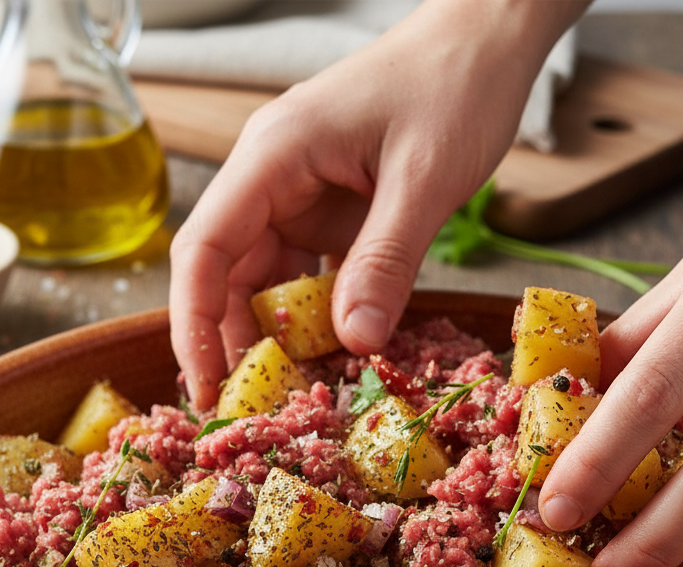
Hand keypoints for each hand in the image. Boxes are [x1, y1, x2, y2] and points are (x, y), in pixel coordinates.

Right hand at [169, 0, 589, 409]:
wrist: (486, 40)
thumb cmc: (454, 85)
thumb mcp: (424, 179)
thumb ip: (386, 261)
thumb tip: (355, 344)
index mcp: (273, 157)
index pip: (203, 248)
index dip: (195, 323)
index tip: (207, 384)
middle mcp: (273, 181)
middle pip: (226, 274)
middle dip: (233, 344)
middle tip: (252, 410)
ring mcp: (301, 199)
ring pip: (266, 282)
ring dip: (277, 337)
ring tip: (291, 395)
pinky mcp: (333, 216)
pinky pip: (310, 278)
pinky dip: (317, 319)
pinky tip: (332, 357)